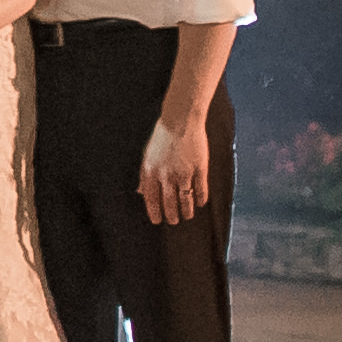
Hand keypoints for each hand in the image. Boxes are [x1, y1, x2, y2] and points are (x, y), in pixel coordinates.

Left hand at [139, 115, 221, 231]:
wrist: (180, 120)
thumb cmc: (162, 136)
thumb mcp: (147, 155)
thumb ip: (144, 175)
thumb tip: (140, 192)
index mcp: (150, 172)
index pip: (151, 199)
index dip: (155, 212)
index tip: (158, 221)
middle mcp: (166, 175)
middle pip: (169, 202)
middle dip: (172, 215)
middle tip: (174, 221)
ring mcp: (184, 173)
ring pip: (185, 199)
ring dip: (186, 210)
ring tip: (187, 216)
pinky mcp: (199, 169)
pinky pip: (201, 189)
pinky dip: (201, 198)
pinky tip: (201, 203)